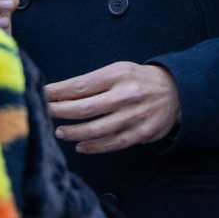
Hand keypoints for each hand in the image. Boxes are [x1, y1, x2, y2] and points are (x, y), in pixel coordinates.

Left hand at [46, 61, 180, 152]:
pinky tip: (80, 145)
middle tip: (45, 112)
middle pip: (85, 108)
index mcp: (118, 74)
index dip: (58, 92)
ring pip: (96, 129)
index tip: (42, 94)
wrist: (176, 91)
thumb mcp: (118, 70)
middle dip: (60, 112)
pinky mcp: (141, 133)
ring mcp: (134, 116)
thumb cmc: (139, 80)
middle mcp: (126, 95)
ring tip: (59, 131)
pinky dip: (93, 147)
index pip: (81, 85)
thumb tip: (60, 94)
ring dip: (73, 132)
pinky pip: (112, 144)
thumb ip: (93, 82)